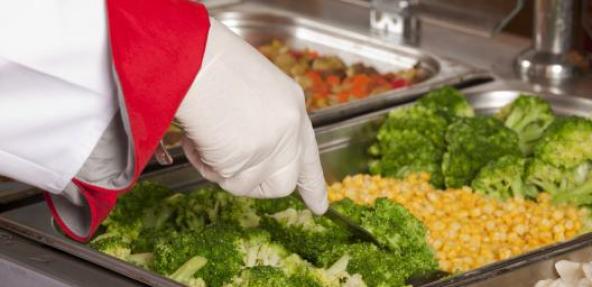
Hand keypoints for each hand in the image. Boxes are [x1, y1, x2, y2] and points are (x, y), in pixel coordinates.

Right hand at [175, 19, 327, 213]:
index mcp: (290, 103)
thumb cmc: (207, 62)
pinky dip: (205, 165)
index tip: (319, 206)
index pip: (307, 152)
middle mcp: (290, 127)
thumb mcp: (246, 89)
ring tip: (205, 137)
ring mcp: (275, 146)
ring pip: (248, 184)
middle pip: (283, 182)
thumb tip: (243, 147)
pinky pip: (225, 179)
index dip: (312, 182)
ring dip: (222, 170)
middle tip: (230, 172)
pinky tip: (198, 139)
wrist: (194, 59)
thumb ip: (256, 120)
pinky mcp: (253, 160)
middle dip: (255, 185)